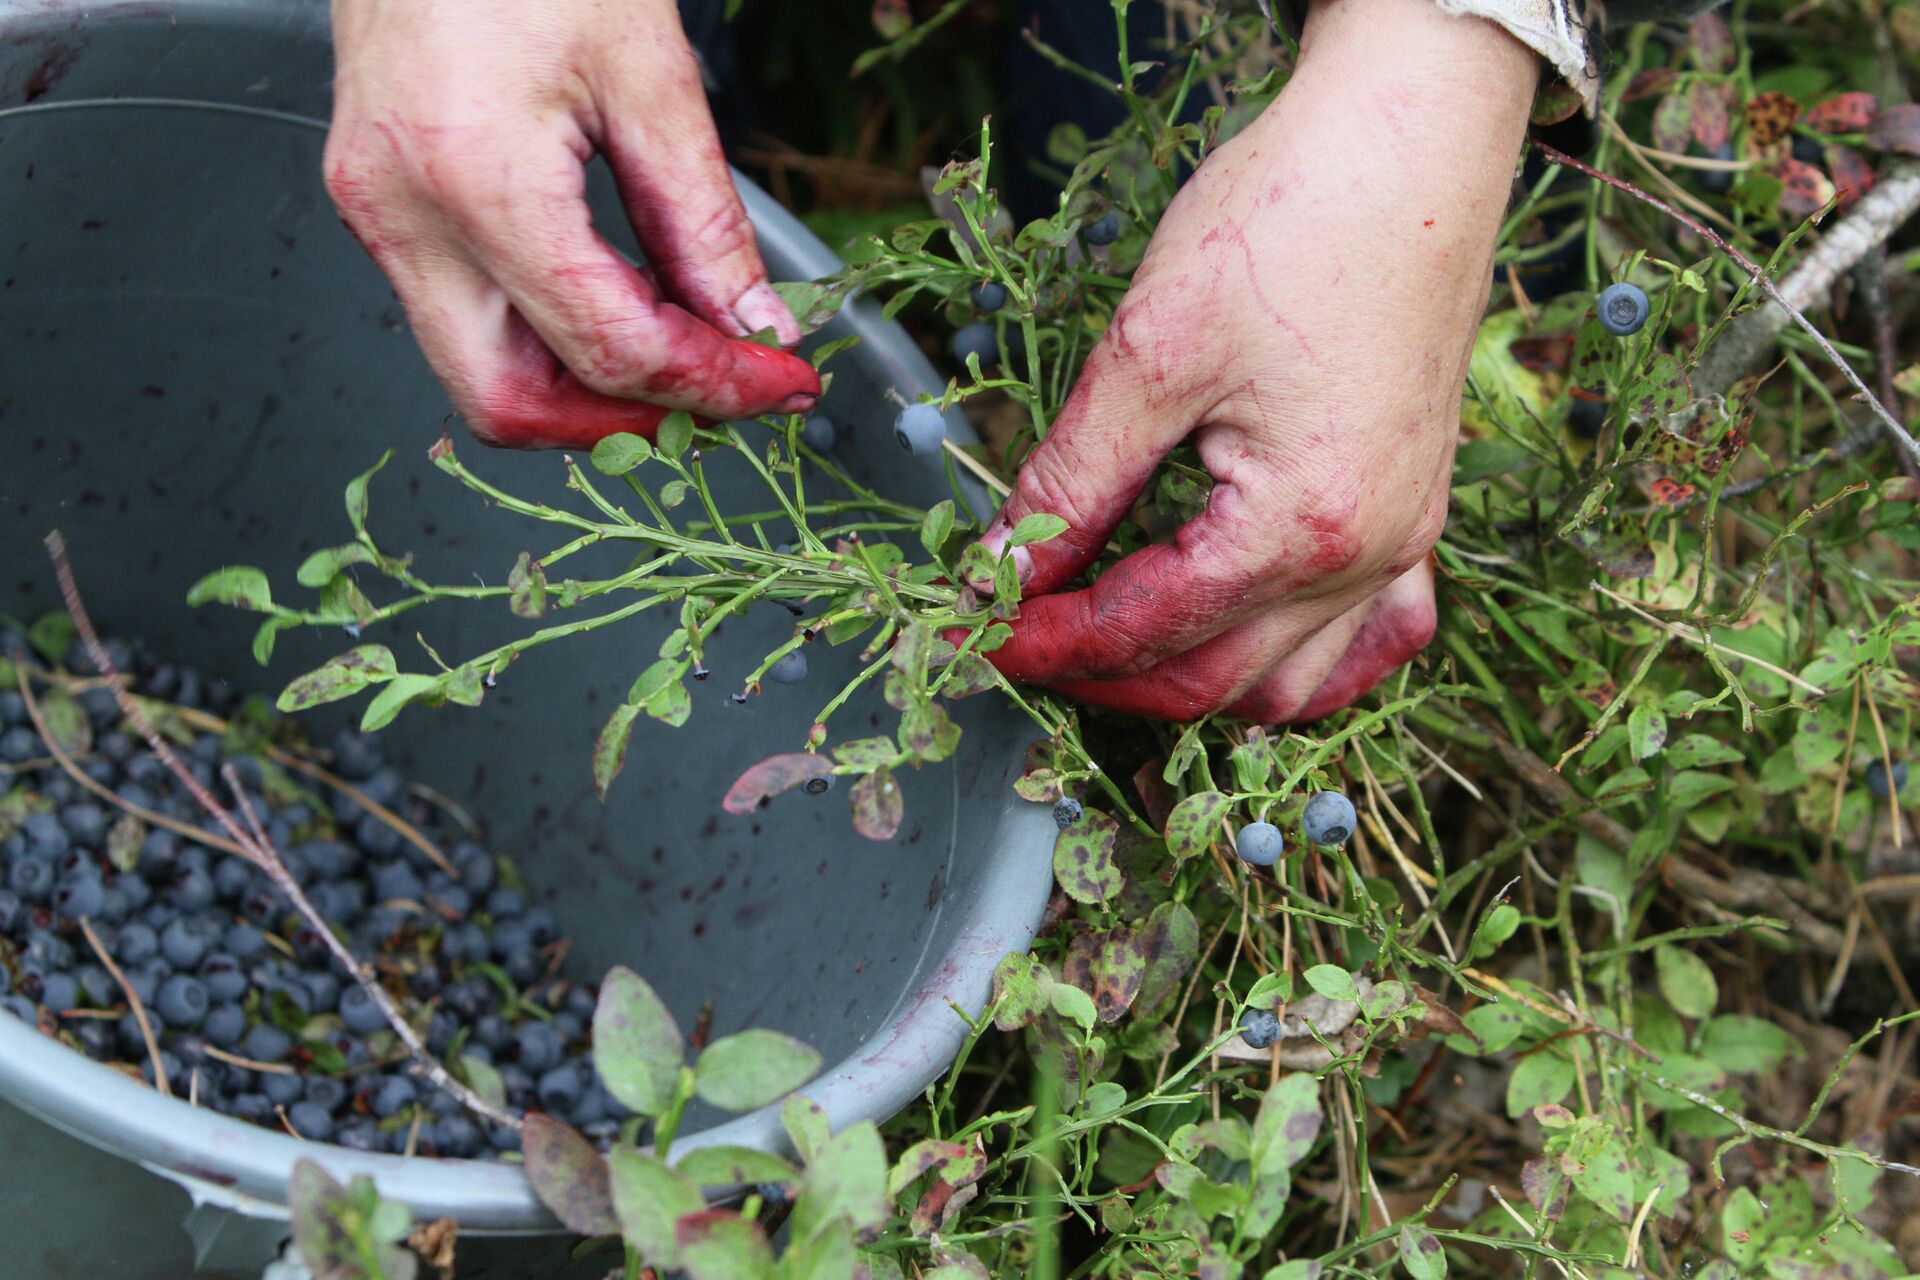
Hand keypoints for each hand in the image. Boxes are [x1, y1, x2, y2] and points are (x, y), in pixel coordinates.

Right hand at [324, 0, 819, 449]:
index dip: (711, 385)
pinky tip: (618, 304)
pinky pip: (462, 315)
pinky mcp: (377, 201)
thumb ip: (703, 222)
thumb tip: (753, 327)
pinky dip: (546, 336)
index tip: (781, 382)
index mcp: (475, 179)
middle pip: (508, 402)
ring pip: (476, 372)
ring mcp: (376, 213)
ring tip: (681, 353)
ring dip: (584, 389)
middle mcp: (403, 215)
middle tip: (720, 399)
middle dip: (624, 422)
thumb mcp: (651, 77)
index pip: (609, 348)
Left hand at [972, 0, 1536, 720]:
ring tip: (1109, 649)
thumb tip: (1000, 568)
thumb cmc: (1289, 221)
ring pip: (1292, 682)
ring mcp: (1403, 538)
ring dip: (1193, 684)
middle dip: (1101, 675)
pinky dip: (1303, 662)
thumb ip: (1071, 479)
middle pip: (1211, 680)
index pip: (1144, 629)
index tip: (973, 629)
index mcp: (1299, 527)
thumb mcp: (1148, 354)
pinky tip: (1250, 643)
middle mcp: (1366, 556)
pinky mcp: (1414, 507)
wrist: (1409, 138)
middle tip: (1017, 639)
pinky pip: (1374, 635)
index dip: (1044, 639)